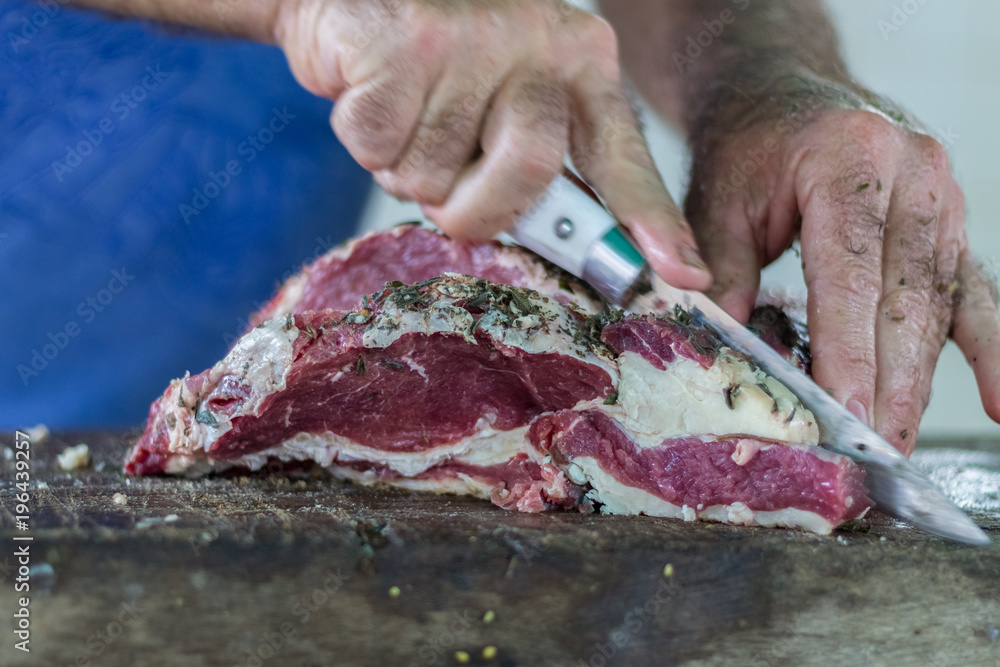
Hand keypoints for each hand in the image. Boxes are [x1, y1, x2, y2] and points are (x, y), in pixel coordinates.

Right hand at [273, 0, 710, 288]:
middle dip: (479, 210)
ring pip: (436, 176)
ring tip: (405, 116)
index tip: (683, 274)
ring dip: (406, 169)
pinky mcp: (398, 46)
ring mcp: (466, 39)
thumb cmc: (438, 60)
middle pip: (531, 170)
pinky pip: (377, 149)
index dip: (652, 219)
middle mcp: (533, 40)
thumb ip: (539, 161)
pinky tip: (370, 95)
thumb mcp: (509, 94)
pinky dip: (366, 145)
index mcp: (577, 58)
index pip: (622, 153)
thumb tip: (566, 244)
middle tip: (447, 193)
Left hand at [687, 106, 999, 454]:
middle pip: (907, 298)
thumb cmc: (748, 145)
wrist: (782, 92)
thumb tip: (726, 342)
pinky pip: (975, 292)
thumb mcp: (718, 196)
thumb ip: (722, 268)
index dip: (850, 353)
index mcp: (852, 159)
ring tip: (900, 442)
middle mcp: (914, 175)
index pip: (853, 275)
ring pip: (939, 304)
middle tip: (875, 450)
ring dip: (921, 379)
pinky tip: (999, 401)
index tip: (847, 414)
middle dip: (891, 383)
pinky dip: (988, 347)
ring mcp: (943, 198)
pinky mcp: (950, 223)